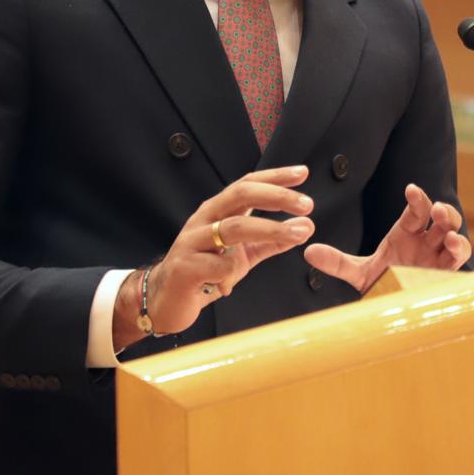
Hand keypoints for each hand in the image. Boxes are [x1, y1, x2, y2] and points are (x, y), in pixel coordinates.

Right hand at [114, 165, 314, 348]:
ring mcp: (192, 241)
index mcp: (217, 212)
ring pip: (234, 227)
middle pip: (241, 195)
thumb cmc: (206, 272)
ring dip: (271, 230)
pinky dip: (231, 273)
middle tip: (308, 204)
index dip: (274, 177)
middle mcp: (204, 219)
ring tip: (299, 234)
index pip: (247, 184)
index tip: (303, 173)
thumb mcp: (243, 254)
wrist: (165, 301)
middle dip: (277, 197)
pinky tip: (228, 285)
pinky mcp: (185, 267)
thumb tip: (305, 227)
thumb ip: (272, 241)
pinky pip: (219, 265)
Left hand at [303, 183, 469, 293]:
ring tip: (448, 235)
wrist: (395, 313)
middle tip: (436, 210)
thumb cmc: (382, 286)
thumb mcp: (360, 274)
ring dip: (454, 231)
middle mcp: (426, 242)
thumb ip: (337, 262)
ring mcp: (439, 258)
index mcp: (407, 234)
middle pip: (441, 217)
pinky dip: (459, 254)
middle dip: (442, 210)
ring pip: (455, 235)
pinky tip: (453, 251)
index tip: (411, 189)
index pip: (415, 210)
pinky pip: (459, 261)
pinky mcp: (447, 276)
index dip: (417, 198)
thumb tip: (308, 251)